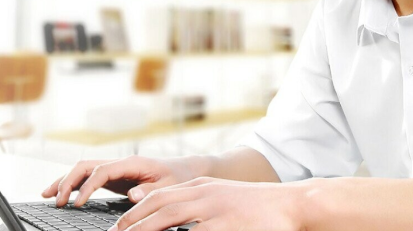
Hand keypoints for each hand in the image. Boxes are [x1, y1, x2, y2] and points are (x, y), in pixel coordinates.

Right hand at [41, 155, 201, 206]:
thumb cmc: (177, 178)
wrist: (185, 170)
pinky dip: (73, 184)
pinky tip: (62, 194)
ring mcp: (116, 168)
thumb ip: (149, 189)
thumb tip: (131, 194)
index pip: (101, 171)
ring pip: (83, 170)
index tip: (77, 203)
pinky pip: (88, 177)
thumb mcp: (168, 185)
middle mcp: (120, 162)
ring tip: (47, 196)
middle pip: (86, 166)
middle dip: (68, 181)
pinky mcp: (114, 176)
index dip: (87, 187)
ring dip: (64, 180)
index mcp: (132, 163)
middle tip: (56, 201)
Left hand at [112, 177, 307, 230]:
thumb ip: (198, 207)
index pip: (159, 196)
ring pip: (170, 218)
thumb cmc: (259, 207)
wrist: (293, 204)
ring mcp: (215, 208)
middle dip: (132, 222)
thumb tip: (173, 224)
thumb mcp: (223, 199)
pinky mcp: (227, 223)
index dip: (136, 211)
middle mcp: (205, 194)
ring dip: (145, 230)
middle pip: (159, 205)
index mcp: (202, 187)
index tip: (119, 226)